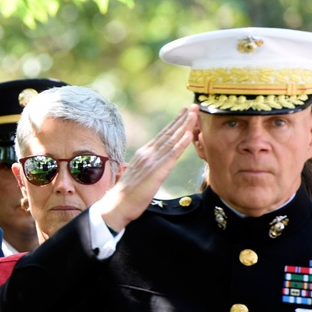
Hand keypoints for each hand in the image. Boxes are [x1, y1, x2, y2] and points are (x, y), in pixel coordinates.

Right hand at [98, 105, 199, 231]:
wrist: (117, 205)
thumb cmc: (127, 194)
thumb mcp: (139, 175)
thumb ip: (147, 166)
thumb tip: (152, 164)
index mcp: (144, 154)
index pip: (162, 136)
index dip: (175, 123)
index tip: (184, 112)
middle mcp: (148, 154)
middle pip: (168, 133)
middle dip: (182, 119)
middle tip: (194, 106)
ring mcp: (152, 161)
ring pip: (171, 140)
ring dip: (184, 126)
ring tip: (194, 114)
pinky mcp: (156, 171)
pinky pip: (171, 155)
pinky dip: (180, 143)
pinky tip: (188, 134)